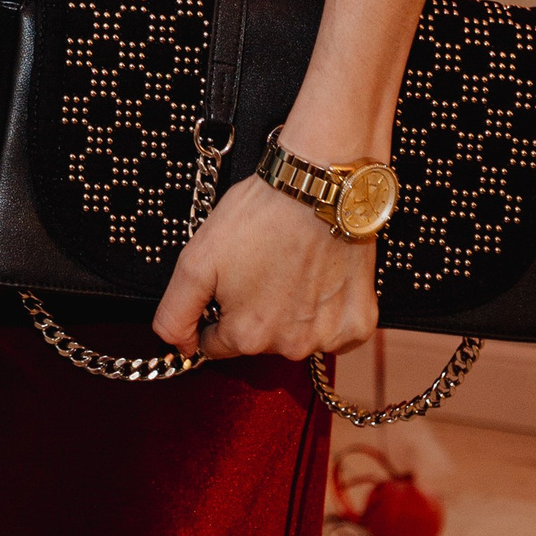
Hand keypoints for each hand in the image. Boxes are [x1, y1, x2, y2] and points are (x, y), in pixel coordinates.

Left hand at [151, 172, 377, 361]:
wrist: (319, 187)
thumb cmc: (259, 217)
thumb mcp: (196, 260)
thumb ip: (176, 313)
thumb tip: (180, 349)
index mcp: (247, 336)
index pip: (216, 344)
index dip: (215, 312)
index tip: (227, 283)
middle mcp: (289, 347)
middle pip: (258, 339)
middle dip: (253, 308)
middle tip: (260, 264)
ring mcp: (328, 338)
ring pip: (296, 334)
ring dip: (291, 310)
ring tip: (291, 265)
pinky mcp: (359, 323)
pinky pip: (335, 330)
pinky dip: (327, 309)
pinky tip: (321, 276)